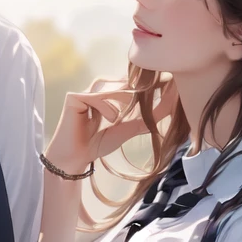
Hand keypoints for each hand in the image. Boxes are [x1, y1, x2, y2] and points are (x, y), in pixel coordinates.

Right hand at [44, 77, 177, 174]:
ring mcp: (84, 92)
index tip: (167, 85)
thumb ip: (144, 119)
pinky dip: (106, 107)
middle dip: (138, 90)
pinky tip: (110, 119)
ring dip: (121, 100)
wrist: (76, 158)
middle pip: (121, 82)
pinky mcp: (74, 97)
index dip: (146, 86)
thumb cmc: (97, 145)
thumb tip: (167, 108)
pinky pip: (96, 96)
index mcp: (106, 95)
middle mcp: (95, 90)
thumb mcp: (126, 130)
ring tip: (120, 117)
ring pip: (110, 87)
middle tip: (153, 93)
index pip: (128, 84)